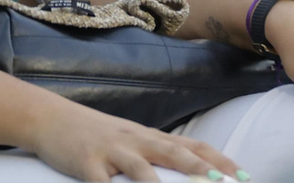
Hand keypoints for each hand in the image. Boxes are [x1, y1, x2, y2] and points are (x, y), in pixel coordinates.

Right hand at [26, 100, 242, 182]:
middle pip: (173, 152)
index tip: (244, 175)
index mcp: (147, 136)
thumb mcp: (127, 139)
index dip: (218, 160)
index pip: (190, 146)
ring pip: (142, 167)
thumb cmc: (93, 134)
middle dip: (203, 169)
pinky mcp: (87, 165)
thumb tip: (190, 167)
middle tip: (229, 182)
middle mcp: (134, 140)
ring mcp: (110, 152)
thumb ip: (155, 153)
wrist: (49, 118)